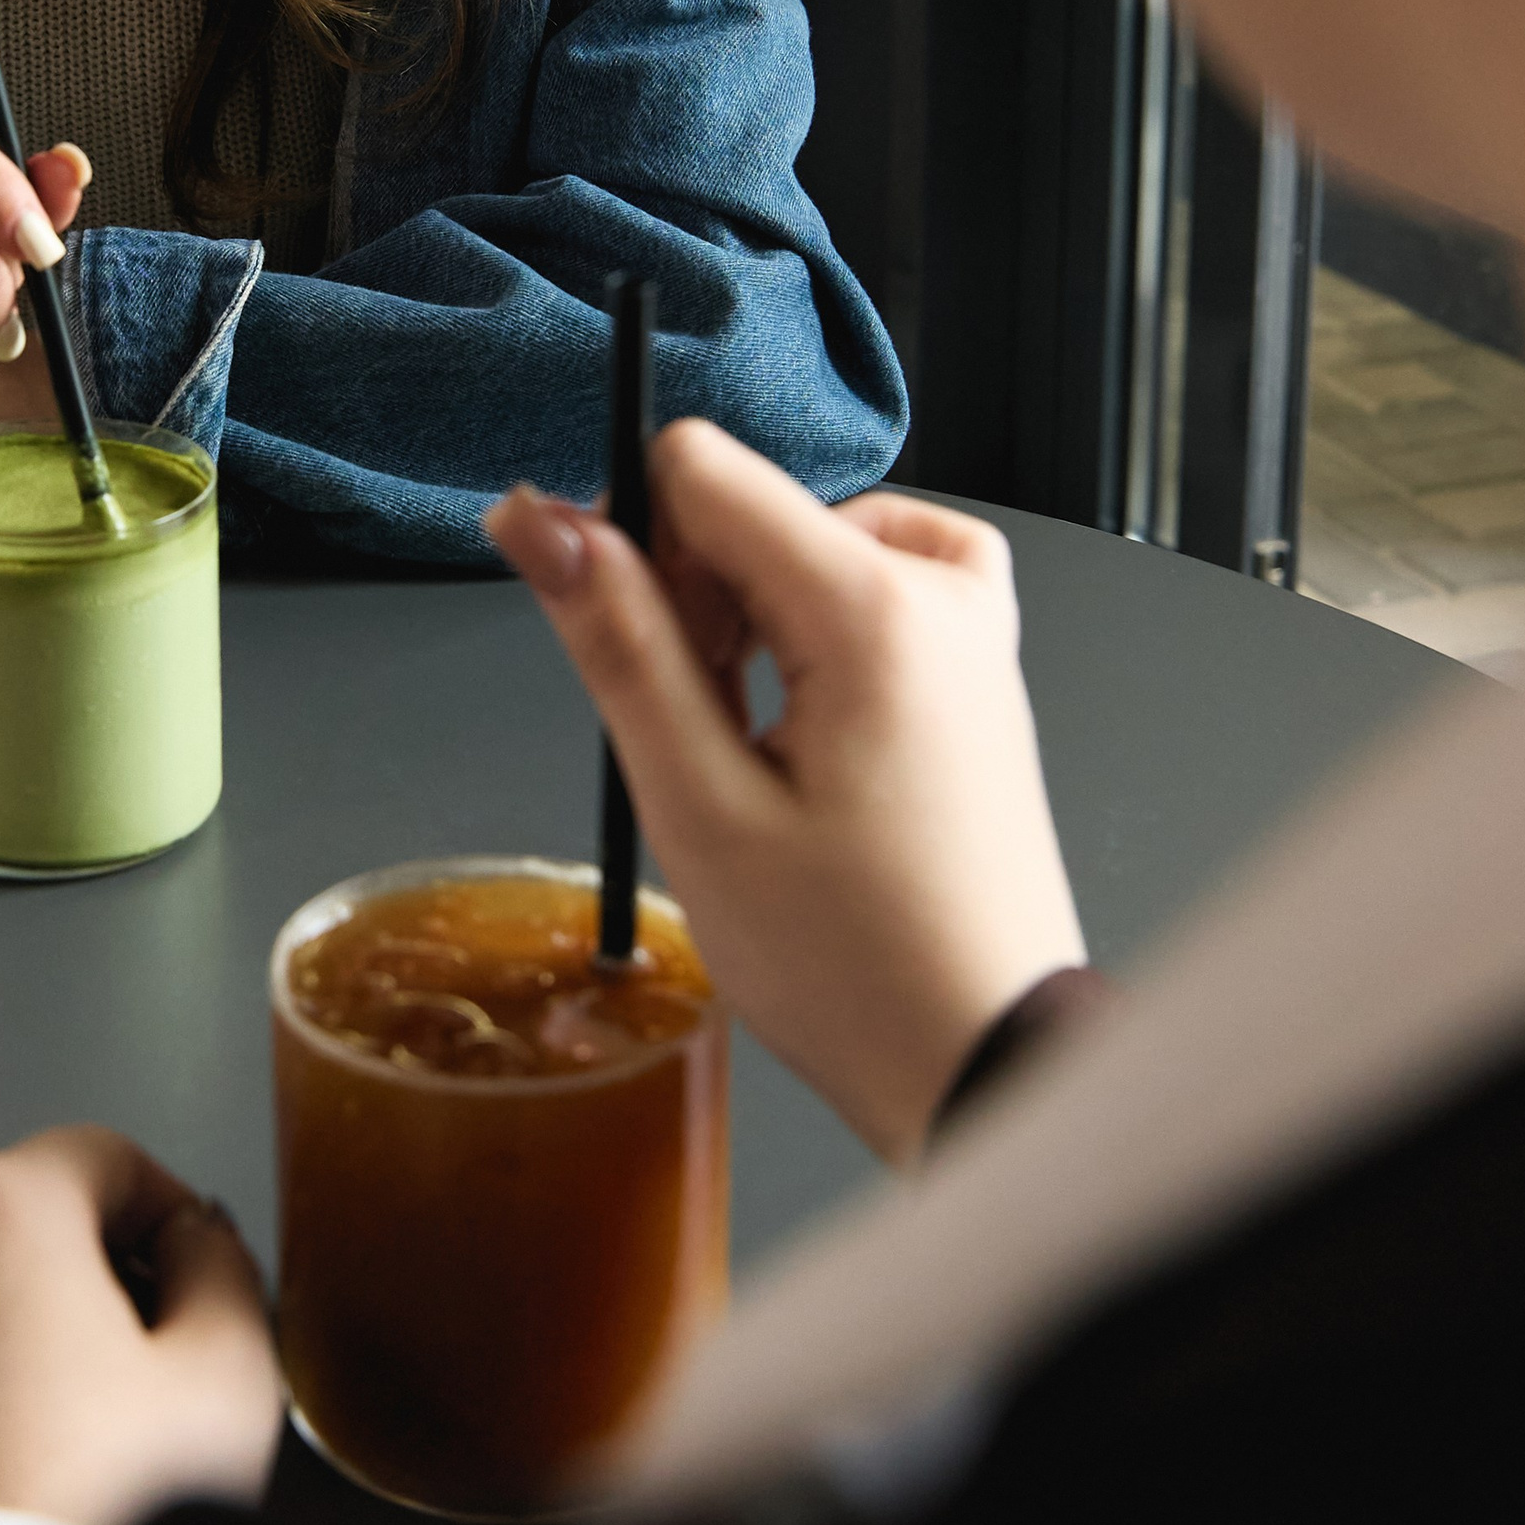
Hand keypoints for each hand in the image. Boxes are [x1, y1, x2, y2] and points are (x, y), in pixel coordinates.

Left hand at [0, 1128, 279, 1524]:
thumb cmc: (100, 1518)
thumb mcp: (226, 1382)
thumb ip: (224, 1273)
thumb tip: (198, 1244)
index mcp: (4, 1208)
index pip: (101, 1158)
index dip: (161, 1212)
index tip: (188, 1273)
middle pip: (2, 1222)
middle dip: (64, 1278)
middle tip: (123, 1375)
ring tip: (25, 1439)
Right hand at [484, 420, 1083, 1163]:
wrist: (982, 1057)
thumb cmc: (858, 965)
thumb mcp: (698, 805)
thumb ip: (618, 642)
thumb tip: (542, 524)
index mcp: (874, 609)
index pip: (702, 468)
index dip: (633, 543)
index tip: (627, 643)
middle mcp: (941, 594)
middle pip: (752, 508)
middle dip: (694, 602)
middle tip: (699, 737)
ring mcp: (974, 630)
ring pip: (804, 547)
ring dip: (749, 626)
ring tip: (749, 757)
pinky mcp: (979, 669)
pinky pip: (873, 589)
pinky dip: (814, 636)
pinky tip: (800, 730)